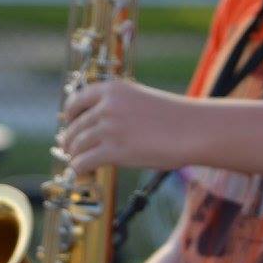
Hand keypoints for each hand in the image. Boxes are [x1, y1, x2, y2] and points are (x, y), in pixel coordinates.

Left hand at [60, 80, 197, 174]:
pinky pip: (82, 162)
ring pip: (76, 145)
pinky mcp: (114, 151)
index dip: (70, 114)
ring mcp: (109, 128)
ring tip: (77, 162)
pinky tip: (82, 172)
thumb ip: (117, 106)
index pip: (77, 100)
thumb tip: (97, 124)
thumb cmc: (172, 117)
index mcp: (113, 89)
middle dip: (70, 139)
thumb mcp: (140, 99)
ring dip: (74, 155)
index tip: (69, 122)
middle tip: (70, 149)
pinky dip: (78, 168)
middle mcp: (107, 106)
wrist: (193, 129)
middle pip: (75, 126)